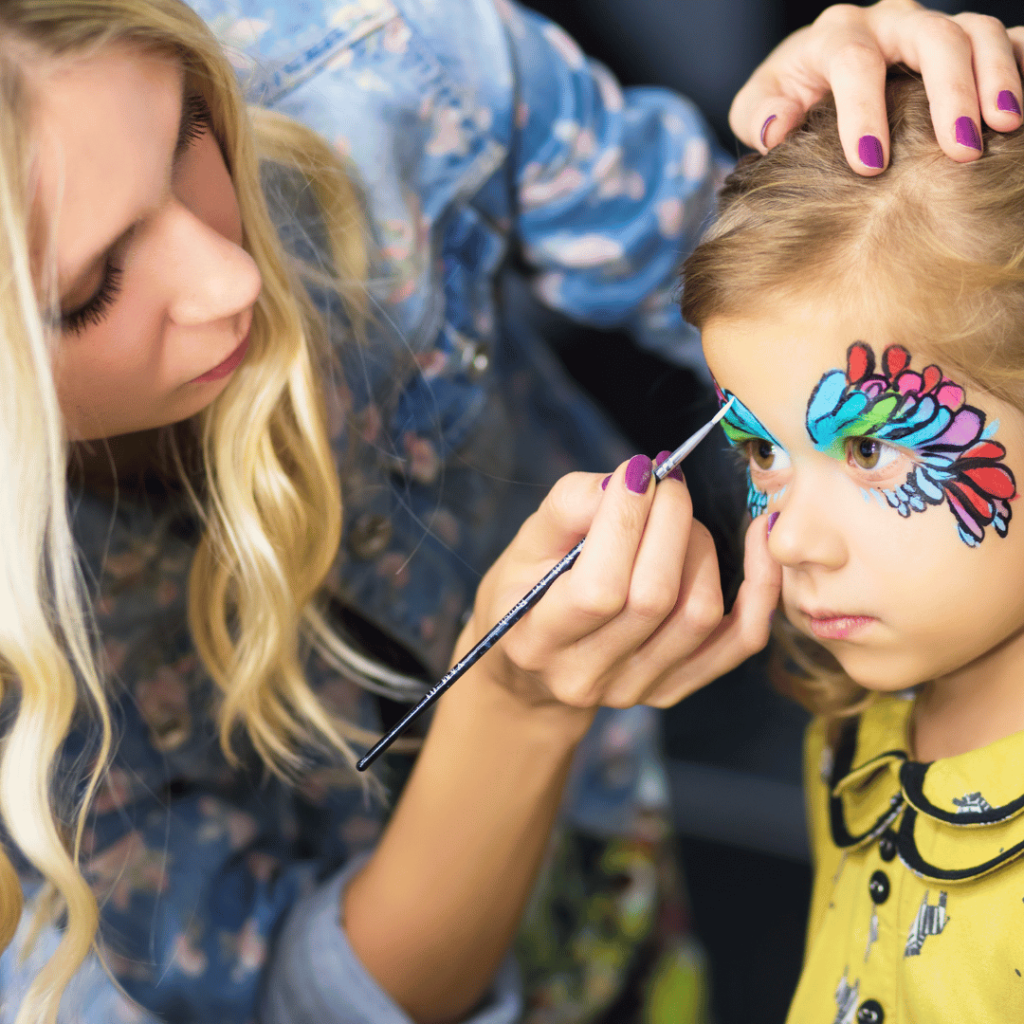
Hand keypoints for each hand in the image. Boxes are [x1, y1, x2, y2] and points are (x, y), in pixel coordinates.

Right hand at [460, 455, 780, 715]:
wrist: (534, 670)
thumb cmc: (526, 592)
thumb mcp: (526, 545)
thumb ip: (571, 506)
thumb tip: (635, 479)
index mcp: (537, 640)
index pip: (598, 590)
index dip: (625, 523)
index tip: (636, 472)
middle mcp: (586, 675)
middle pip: (655, 598)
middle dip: (670, 522)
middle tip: (665, 484)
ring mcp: (637, 688)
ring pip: (699, 612)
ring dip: (700, 545)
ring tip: (677, 517)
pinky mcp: (677, 687)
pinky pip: (741, 640)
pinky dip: (760, 587)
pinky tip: (758, 538)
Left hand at [731, 0, 1023, 174]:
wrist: (808, 85)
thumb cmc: (784, 101)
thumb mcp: (756, 109)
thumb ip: (759, 115)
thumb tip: (777, 127)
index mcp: (835, 36)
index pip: (855, 62)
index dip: (864, 111)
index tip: (871, 165)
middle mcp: (889, 23)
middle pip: (933, 38)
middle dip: (951, 91)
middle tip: (961, 149)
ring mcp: (931, 29)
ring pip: (976, 33)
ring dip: (996, 77)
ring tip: (1006, 126)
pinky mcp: (961, 45)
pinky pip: (1003, 41)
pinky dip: (1019, 63)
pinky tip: (1023, 106)